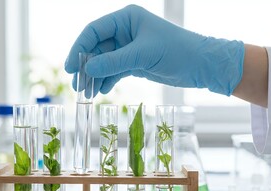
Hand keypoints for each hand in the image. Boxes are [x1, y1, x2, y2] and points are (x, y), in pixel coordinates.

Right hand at [65, 4, 244, 95]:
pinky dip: (107, 80)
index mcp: (126, 19)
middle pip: (96, 48)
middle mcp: (125, 31)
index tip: (69, 67)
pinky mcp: (135, 62)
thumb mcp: (143, 54)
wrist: (201, 65)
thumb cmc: (177, 51)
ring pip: (104, 61)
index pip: (94, 31)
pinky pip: (114, 71)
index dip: (79, 48)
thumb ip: (114, 62)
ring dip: (94, 76)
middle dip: (86, 66)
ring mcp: (129, 48)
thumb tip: (87, 68)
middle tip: (77, 84)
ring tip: (86, 91)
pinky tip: (100, 90)